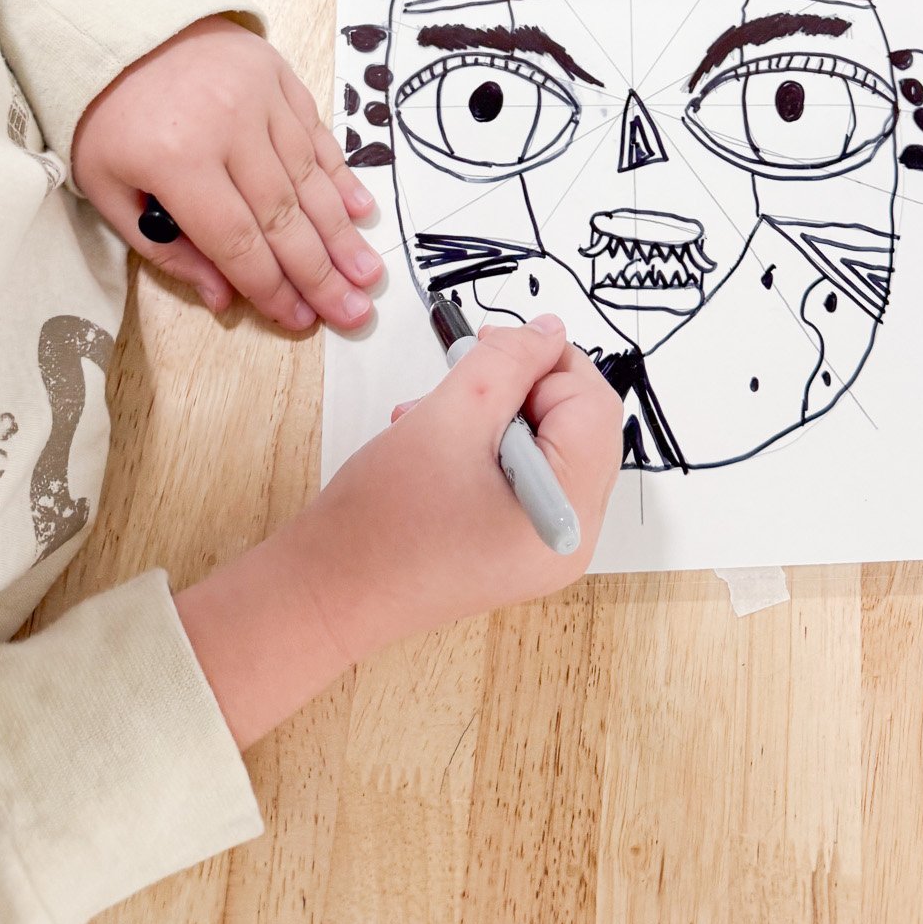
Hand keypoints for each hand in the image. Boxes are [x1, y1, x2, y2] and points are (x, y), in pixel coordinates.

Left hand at [70, 15, 381, 330]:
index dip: (270, 287)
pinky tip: (360, 212)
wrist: (116, 22)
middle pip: (283, 216)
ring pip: (309, 178)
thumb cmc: (107, 112)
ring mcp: (258, 97)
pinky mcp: (277, 74)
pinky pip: (316, 134)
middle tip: (353, 312)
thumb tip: (224, 299)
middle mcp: (226, 127)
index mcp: (175, 159)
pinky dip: (340, 175)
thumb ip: (164, 247)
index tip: (298, 321)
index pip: (235, 240)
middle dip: (320, 273)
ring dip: (342, 232)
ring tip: (368, 274)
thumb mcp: (106, 185)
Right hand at [174, 317, 624, 747]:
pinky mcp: (517, 549)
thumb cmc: (383, 517)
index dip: (547, 361)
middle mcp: (573, 540)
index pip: (593, 406)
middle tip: (468, 369)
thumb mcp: (452, 414)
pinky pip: (526, 476)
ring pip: (548, 447)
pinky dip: (491, 445)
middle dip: (523, 387)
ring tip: (437, 411)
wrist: (330, 592)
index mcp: (569, 513)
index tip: (495, 344)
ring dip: (499, 413)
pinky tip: (440, 441)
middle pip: (578, 427)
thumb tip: (548, 332)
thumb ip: (509, 362)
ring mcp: (545, 549)